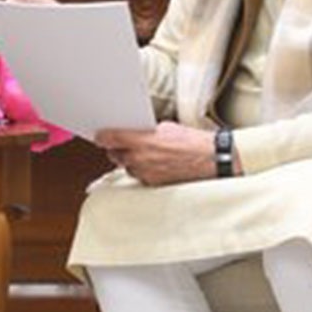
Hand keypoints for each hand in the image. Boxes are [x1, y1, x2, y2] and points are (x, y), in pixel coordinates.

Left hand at [94, 122, 235, 186]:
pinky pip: (139, 176)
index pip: (110, 139)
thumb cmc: (192, 141)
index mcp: (142, 140)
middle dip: (117, 149)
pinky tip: (154, 163)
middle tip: (124, 144)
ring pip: (126, 167)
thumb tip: (132, 132)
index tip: (100, 136)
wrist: (211, 159)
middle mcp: (140, 158)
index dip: (102, 137)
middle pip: (114, 155)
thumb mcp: (166, 127)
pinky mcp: (153, 183)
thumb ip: (145, 132)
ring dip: (130, 161)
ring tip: (145, 154)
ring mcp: (145, 173)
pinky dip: (142, 170)